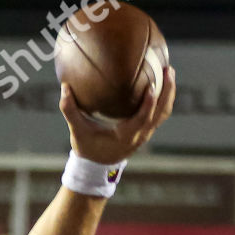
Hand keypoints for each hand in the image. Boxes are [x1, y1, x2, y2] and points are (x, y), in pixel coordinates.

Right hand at [60, 65, 175, 164]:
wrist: (98, 166)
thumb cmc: (88, 148)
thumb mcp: (78, 132)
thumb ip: (70, 111)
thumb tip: (64, 88)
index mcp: (126, 136)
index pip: (142, 120)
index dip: (148, 104)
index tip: (152, 86)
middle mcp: (140, 135)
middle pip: (160, 114)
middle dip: (166, 92)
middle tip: (168, 69)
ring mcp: (145, 133)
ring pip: (163, 113)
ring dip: (169, 93)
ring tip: (169, 70)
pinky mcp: (146, 129)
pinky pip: (160, 114)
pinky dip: (164, 98)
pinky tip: (163, 81)